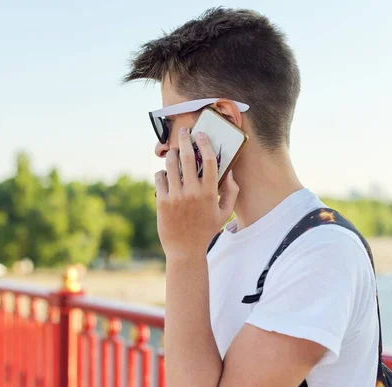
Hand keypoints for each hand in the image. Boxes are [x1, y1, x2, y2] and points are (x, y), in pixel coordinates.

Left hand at [155, 127, 238, 257]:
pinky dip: (162, 172)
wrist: (185, 250)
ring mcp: (176, 196)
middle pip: (188, 156)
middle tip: (184, 132)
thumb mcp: (224, 214)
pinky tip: (166, 174)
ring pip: (171, 164)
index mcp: (210, 193)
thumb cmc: (206, 231)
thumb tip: (231, 174)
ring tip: (174, 153)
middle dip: (185, 139)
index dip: (205, 143)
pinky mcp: (162, 201)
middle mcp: (192, 192)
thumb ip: (231, 193)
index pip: (210, 160)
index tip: (202, 135)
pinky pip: (159, 177)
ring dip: (172, 155)